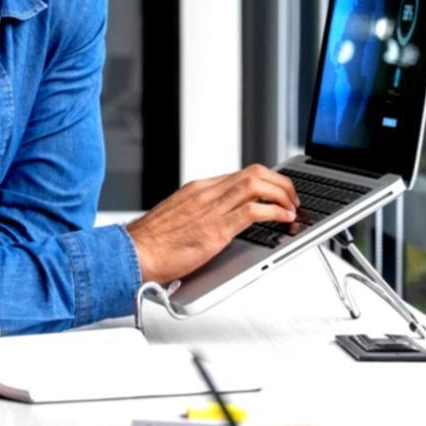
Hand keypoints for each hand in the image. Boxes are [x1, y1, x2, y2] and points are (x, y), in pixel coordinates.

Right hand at [126, 164, 299, 282]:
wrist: (133, 253)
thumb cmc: (151, 243)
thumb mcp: (179, 219)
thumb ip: (200, 215)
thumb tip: (220, 223)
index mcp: (198, 189)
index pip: (241, 174)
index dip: (267, 181)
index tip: (278, 193)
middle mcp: (206, 192)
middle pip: (254, 172)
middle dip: (281, 183)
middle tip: (292, 199)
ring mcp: (211, 208)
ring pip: (258, 184)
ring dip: (283, 195)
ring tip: (292, 209)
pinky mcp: (216, 229)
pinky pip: (254, 210)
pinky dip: (275, 212)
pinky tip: (283, 220)